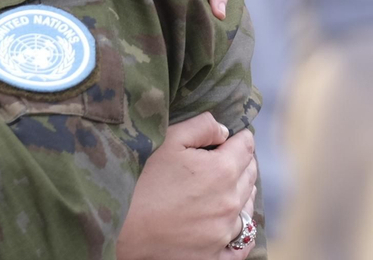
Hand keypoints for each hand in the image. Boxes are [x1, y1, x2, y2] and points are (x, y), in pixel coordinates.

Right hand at [116, 114, 257, 259]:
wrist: (122, 228)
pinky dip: (243, 234)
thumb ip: (202, 127)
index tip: (229, 138)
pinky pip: (242, 245)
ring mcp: (224, 232)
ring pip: (248, 207)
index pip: (246, 146)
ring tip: (226, 189)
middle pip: (250, 175)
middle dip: (241, 163)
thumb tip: (225, 131)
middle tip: (225, 159)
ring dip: (242, 194)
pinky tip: (234, 225)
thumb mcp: (168, 140)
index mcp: (222, 170)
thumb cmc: (142, 180)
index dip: (239, 138)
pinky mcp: (216, 255)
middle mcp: (230, 202)